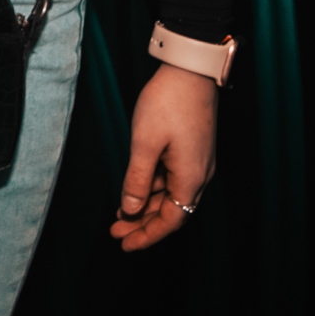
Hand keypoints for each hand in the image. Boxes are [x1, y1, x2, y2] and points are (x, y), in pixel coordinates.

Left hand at [108, 64, 216, 251]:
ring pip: (170, 196)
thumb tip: (130, 209)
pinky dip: (152, 189)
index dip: (147, 236)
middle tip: (116, 232)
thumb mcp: (145, 143)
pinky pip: (172, 180)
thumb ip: (137, 179)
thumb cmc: (168, 102)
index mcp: (190, 178)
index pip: (170, 221)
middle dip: (143, 224)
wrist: (190, 71)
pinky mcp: (192, 150)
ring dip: (145, 207)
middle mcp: (198, 175)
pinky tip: (134, 190)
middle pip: (171, 212)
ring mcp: (196, 163)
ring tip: (119, 215)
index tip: (125, 244)